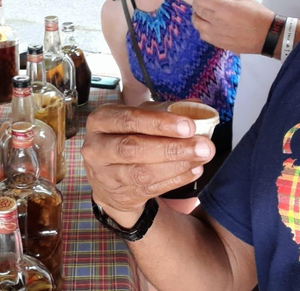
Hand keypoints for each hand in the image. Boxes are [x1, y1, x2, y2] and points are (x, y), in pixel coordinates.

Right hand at [81, 104, 213, 227]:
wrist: (107, 177)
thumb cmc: (126, 137)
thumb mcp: (138, 118)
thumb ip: (163, 110)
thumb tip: (194, 105)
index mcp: (100, 121)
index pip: (128, 120)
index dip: (158, 123)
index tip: (188, 126)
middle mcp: (96, 148)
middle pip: (132, 149)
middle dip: (171, 148)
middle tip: (203, 146)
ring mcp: (105, 175)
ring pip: (142, 173)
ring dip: (177, 166)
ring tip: (202, 158)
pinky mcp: (120, 195)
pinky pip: (151, 189)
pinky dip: (176, 180)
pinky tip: (194, 170)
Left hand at [191, 0, 273, 54]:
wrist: (268, 35)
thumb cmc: (258, 15)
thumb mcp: (242, 0)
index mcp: (222, 8)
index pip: (200, 0)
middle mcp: (216, 21)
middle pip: (197, 11)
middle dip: (198, 5)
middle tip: (202, 3)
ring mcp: (216, 34)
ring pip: (197, 24)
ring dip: (198, 18)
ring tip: (204, 15)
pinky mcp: (219, 43)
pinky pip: (203, 35)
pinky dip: (203, 29)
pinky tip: (209, 26)